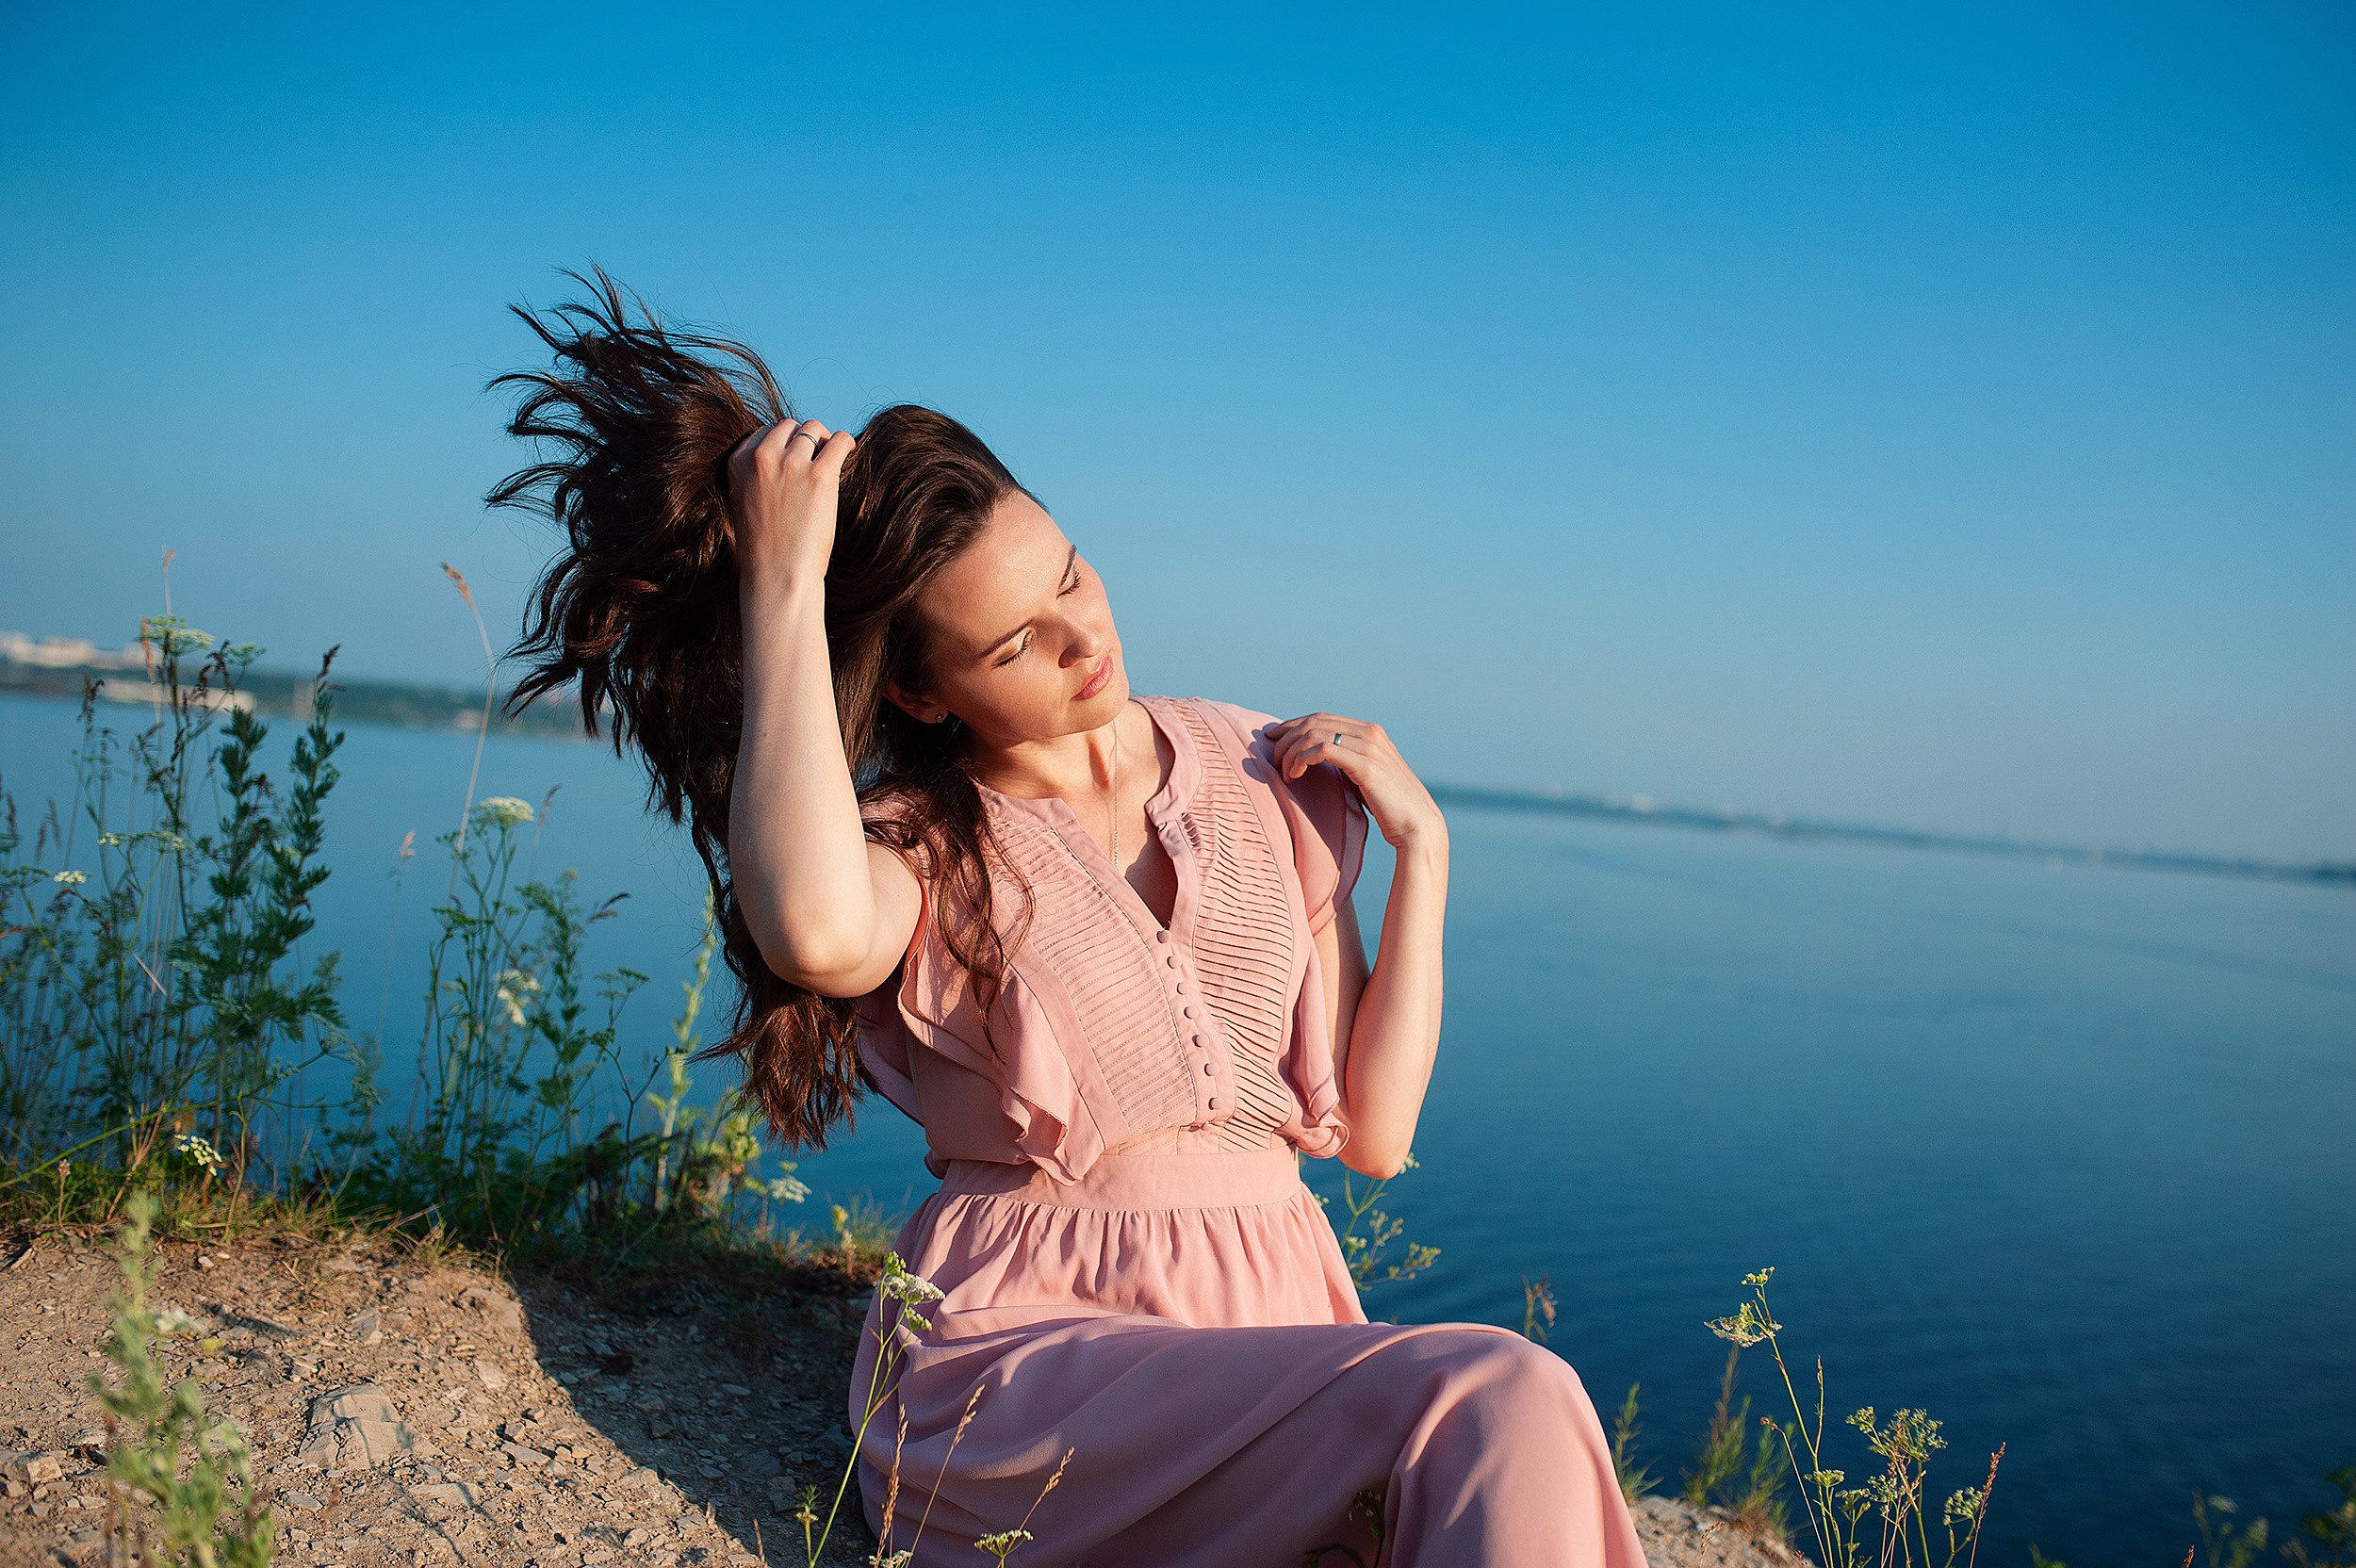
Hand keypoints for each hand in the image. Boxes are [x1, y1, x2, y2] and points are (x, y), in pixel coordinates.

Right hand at [726, 418, 855, 588]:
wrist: (777, 576)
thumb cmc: (765, 549)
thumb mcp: (746, 503)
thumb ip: (756, 476)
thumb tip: (785, 455)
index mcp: (738, 463)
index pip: (765, 433)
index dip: (784, 445)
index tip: (794, 460)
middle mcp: (762, 457)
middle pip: (789, 426)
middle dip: (804, 440)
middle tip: (816, 461)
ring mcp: (791, 465)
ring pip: (813, 430)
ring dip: (824, 442)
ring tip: (830, 462)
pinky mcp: (819, 476)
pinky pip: (839, 441)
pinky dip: (846, 443)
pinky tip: (849, 453)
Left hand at [1266, 713, 1446, 851]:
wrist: (1418, 826)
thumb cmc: (1390, 809)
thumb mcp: (1365, 778)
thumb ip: (1347, 763)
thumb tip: (1317, 761)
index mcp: (1370, 732)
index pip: (1322, 718)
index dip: (1293, 725)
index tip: (1273, 739)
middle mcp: (1370, 733)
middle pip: (1314, 722)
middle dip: (1287, 737)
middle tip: (1272, 758)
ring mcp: (1369, 746)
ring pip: (1314, 734)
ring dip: (1291, 751)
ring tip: (1284, 772)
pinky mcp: (1366, 764)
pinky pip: (1322, 750)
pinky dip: (1301, 759)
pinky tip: (1294, 776)